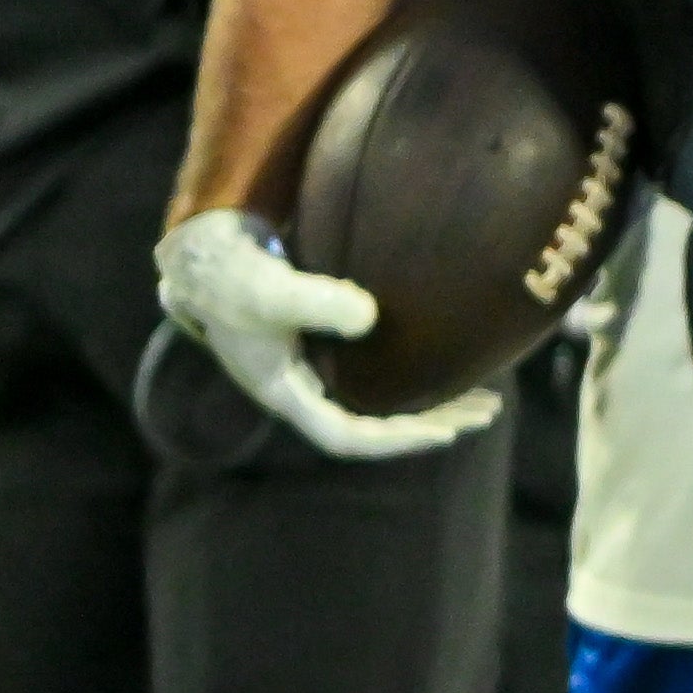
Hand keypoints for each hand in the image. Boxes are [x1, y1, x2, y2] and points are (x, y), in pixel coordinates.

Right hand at [153, 206, 497, 458]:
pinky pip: (379, 369)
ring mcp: (314, 366)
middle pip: (375, 422)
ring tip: (487, 391)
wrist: (205, 252)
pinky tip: (451, 354)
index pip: (347, 438)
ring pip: (381, 396)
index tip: (447, 433)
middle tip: (488, 411)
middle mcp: (303, 387)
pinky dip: (414, 368)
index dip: (397, 441)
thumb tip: (368, 316)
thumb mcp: (265, 287)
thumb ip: (313, 301)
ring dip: (430, 397)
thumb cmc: (229, 274)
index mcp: (285, 392)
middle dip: (431, 421)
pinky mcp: (324, 342)